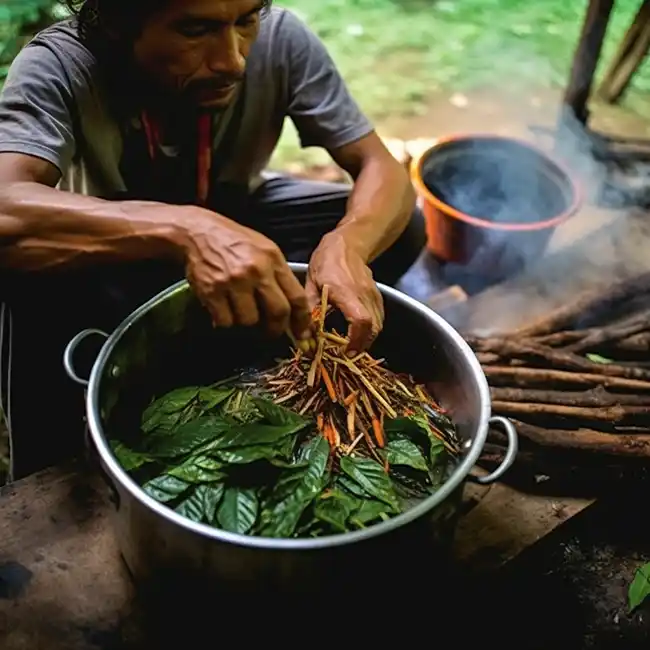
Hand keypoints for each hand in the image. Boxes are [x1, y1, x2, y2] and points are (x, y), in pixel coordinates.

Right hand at [180, 210, 311, 340]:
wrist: (198, 232)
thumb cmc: (234, 242)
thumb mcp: (264, 249)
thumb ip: (279, 276)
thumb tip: (291, 310)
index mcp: (272, 259)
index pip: (296, 296)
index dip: (302, 319)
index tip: (303, 332)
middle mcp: (256, 270)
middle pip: (278, 312)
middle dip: (276, 329)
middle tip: (271, 332)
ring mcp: (233, 281)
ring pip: (249, 320)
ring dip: (246, 322)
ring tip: (239, 309)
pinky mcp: (212, 291)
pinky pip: (226, 321)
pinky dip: (225, 320)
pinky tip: (223, 308)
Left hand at [306, 232, 383, 353]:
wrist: (347, 245)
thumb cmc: (326, 262)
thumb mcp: (310, 285)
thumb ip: (309, 311)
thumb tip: (305, 336)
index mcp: (345, 291)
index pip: (360, 320)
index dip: (356, 340)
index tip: (346, 351)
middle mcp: (364, 295)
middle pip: (373, 328)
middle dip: (361, 345)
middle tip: (347, 354)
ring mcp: (374, 295)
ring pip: (378, 325)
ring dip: (366, 339)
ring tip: (351, 346)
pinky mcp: (378, 297)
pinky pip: (379, 319)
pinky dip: (370, 330)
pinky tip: (357, 333)